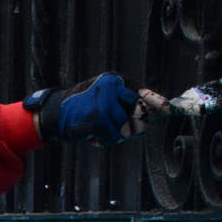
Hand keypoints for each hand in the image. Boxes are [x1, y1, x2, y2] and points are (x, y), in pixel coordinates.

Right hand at [34, 74, 160, 145]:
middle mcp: (111, 87)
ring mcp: (105, 102)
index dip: (156, 103)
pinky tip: (92, 136)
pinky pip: (113, 137)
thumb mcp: (104, 100)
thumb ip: (126, 104)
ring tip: (98, 130)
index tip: (167, 109)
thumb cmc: (81, 109)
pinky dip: (103, 141)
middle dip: (131, 126)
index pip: (141, 94)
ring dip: (114, 135)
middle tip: (114, 128)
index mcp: (114, 80)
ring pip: (125, 129)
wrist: (53, 114)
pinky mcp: (98, 118)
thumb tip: (156, 112)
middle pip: (137, 114)